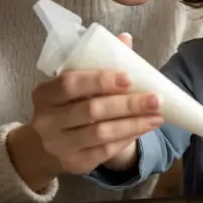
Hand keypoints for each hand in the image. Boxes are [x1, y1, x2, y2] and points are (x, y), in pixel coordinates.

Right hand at [7, 33, 161, 188]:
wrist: (50, 143)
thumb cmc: (70, 104)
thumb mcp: (78, 83)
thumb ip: (100, 62)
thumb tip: (125, 39)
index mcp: (45, 94)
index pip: (70, 83)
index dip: (100, 80)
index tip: (129, 78)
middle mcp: (47, 121)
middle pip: (91, 110)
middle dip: (127, 104)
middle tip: (155, 99)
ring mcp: (59, 145)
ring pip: (101, 133)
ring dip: (133, 123)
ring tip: (158, 116)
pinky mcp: (74, 163)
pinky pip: (105, 151)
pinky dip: (128, 138)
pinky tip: (144, 128)